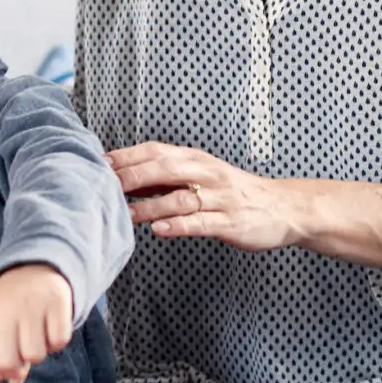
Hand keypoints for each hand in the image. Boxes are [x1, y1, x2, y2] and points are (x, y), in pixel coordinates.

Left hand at [0, 264, 73, 382]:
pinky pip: (58, 342)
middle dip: (13, 367)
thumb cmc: (9, 307)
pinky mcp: (55, 305)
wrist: (33, 271)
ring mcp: (30, 308)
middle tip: (17, 353)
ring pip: (35, 356)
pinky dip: (55, 341)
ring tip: (31, 334)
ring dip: (36, 352)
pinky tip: (47, 326)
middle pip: (6, 363)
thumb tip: (11, 381)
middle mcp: (4, 314)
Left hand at [111, 143, 302, 250]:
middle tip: (105, 185)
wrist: (282, 207)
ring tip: (125, 214)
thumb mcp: (201, 175)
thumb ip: (166, 176)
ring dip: (149, 206)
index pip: (156, 151)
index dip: (127, 156)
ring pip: (179, 198)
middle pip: (165, 168)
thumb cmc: (233, 191)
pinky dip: (177, 226)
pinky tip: (157, 231)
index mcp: (196, 159)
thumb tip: (124, 175)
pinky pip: (200, 223)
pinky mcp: (230, 222)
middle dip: (133, 176)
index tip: (99, 163)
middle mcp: (207, 174)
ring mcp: (219, 198)